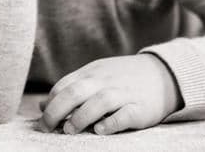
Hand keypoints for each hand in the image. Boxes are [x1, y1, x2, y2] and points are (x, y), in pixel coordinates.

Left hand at [38, 54, 181, 134]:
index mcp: (92, 73)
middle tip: (47, 127)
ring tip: (69, 130)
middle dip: (57, 110)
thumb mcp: (95, 77)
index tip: (43, 119)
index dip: (50, 103)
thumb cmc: (122, 79)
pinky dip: (110, 123)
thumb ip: (70, 89)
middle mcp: (105, 81)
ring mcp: (123, 93)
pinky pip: (123, 115)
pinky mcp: (139, 108)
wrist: (163, 74)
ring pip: (98, 102)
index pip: (64, 85)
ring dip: (81, 117)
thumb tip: (41, 105)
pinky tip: (100, 130)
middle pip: (75, 92)